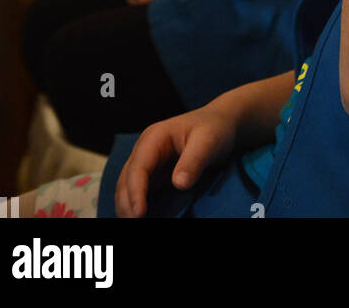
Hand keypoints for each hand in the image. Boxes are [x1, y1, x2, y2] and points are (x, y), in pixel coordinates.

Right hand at [115, 105, 236, 216]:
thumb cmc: (214, 128)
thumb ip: (193, 161)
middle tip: (135, 224)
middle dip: (127, 204)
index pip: (138, 167)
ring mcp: (148, 164)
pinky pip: (140, 193)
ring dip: (128, 207)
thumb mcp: (208, 141)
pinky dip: (137, 206)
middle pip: (126, 180)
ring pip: (128, 189)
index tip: (139, 214)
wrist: (221, 123)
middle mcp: (145, 151)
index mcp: (154, 138)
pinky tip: (142, 218)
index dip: (135, 191)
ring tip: (136, 224)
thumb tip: (179, 184)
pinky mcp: (154, 176)